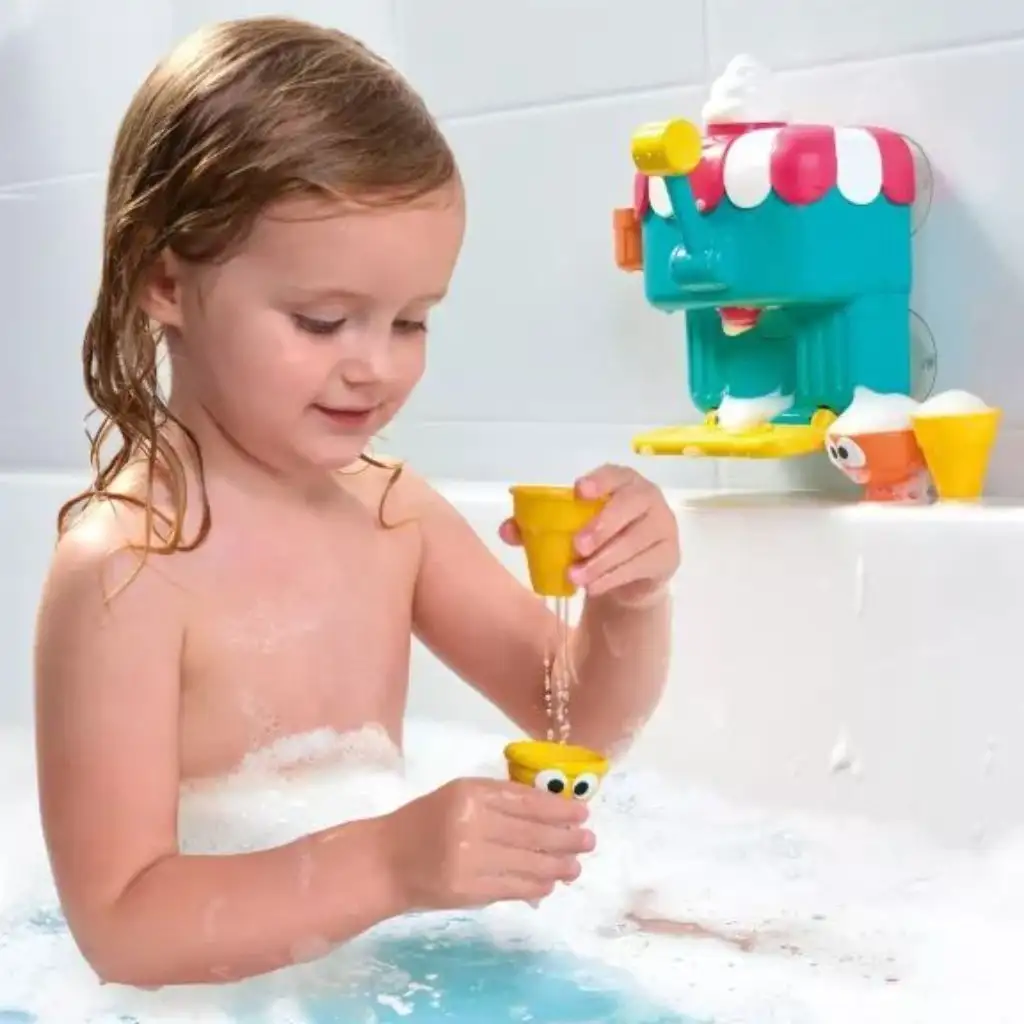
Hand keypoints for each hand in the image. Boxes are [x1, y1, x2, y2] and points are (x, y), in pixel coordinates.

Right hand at [381, 778, 594, 910]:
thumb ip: (497, 802)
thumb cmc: (423, 822)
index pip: (526, 801)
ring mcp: (470, 858)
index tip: (582, 813)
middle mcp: (472, 822)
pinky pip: (512, 887)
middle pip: (532, 832)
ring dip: (557, 865)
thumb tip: (547, 814)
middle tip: (589, 841)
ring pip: (527, 862)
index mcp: (470, 792)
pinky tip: (550, 884)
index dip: (558, 809)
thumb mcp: (457, 796)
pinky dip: (536, 886)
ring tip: (576, 866)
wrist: (384, 861)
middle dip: (566, 837)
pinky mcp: (468, 889)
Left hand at [500, 465, 678, 606]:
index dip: (600, 480)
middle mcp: (647, 498)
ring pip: (636, 540)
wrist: (631, 573)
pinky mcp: (668, 555)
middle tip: (577, 546)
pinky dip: (614, 577)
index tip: (579, 491)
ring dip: (603, 560)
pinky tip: (594, 586)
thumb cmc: (597, 540)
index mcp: (622, 482)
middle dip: (602, 525)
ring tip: (576, 577)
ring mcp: (663, 526)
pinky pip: (642, 565)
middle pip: (631, 504)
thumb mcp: (567, 530)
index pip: (616, 473)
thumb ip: (536, 527)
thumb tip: (508, 530)